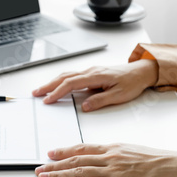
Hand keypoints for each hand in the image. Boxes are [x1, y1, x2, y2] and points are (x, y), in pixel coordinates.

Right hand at [32, 60, 157, 111]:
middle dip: (48, 85)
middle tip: (36, 93)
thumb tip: (84, 106)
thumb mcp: (119, 95)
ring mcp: (90, 71)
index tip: (48, 100)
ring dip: (52, 82)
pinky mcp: (91, 73)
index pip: (71, 84)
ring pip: (67, 75)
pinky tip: (56, 85)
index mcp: (95, 76)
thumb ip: (100, 100)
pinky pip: (72, 75)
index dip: (58, 92)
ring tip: (41, 90)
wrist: (141, 71)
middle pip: (64, 77)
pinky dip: (61, 80)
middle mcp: (90, 71)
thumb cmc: (132, 82)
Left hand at [35, 143, 176, 176]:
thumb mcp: (131, 150)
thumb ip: (114, 154)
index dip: (63, 151)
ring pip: (78, 172)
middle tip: (39, 168)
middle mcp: (108, 158)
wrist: (173, 167)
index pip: (81, 149)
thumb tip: (102, 157)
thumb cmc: (156, 159)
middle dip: (54, 165)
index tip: (51, 154)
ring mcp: (112, 171)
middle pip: (75, 161)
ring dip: (58, 175)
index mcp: (111, 148)